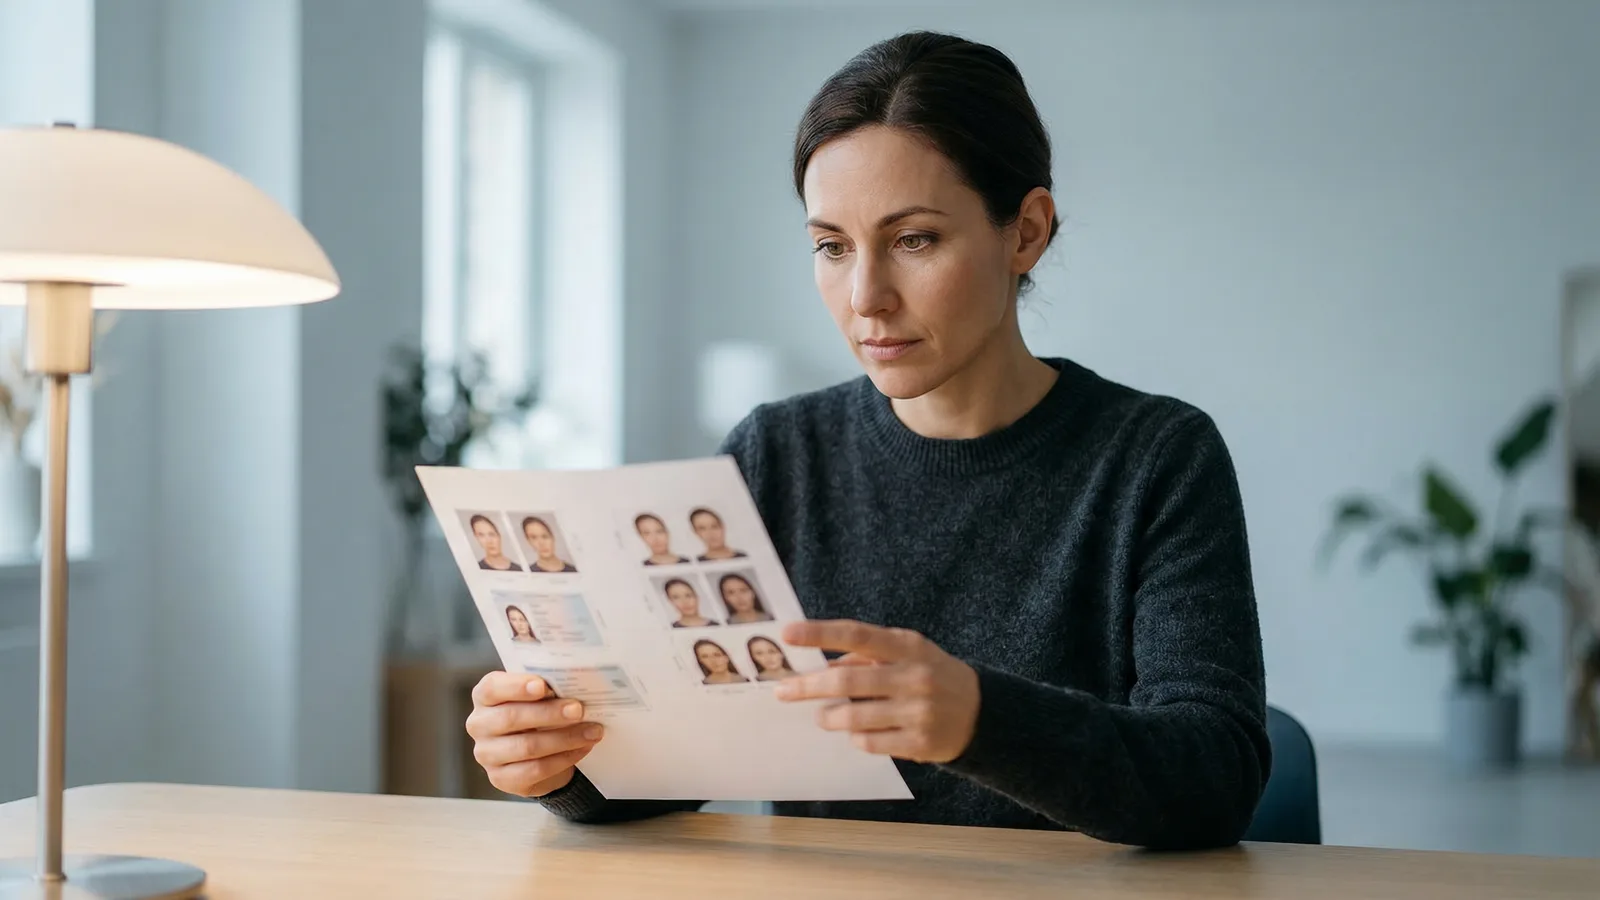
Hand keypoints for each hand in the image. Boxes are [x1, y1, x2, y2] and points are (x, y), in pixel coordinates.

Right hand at [466, 672, 603, 796]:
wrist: (537, 752)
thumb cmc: (537, 713)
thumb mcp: (539, 697)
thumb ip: (548, 689)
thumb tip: (575, 685)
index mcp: (485, 697)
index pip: (492, 688)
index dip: (516, 686)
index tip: (543, 685)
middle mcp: (479, 725)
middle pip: (510, 718)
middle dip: (549, 713)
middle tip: (578, 710)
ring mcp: (487, 754)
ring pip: (526, 747)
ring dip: (564, 738)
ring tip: (592, 731)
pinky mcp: (501, 779)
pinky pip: (535, 770)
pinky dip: (564, 758)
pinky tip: (583, 748)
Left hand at [775, 620, 980, 763]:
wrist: (981, 714)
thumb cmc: (932, 675)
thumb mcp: (908, 653)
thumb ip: (867, 656)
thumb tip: (821, 666)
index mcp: (908, 647)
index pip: (857, 635)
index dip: (820, 633)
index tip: (787, 633)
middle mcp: (914, 676)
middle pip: (847, 680)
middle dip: (808, 686)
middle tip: (783, 691)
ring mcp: (918, 712)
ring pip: (853, 717)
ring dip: (829, 717)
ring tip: (823, 716)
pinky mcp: (919, 743)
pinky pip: (869, 743)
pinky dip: (855, 738)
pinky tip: (857, 733)